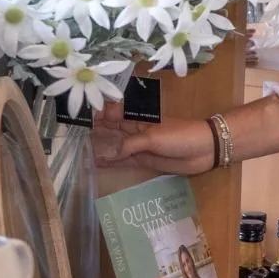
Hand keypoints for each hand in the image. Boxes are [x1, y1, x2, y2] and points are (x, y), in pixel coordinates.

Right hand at [91, 98, 215, 176]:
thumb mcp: (153, 137)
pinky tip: (96, 163)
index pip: (114, 113)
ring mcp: (140, 146)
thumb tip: (107, 153)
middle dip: (96, 131)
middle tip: (73, 136)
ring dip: (101, 147)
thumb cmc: (180, 135)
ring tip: (80, 151)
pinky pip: (124, 161)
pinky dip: (111, 162)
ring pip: (115, 146)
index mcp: (140, 117)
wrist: (205, 149)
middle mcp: (137, 130)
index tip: (80, 117)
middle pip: (112, 129)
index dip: (99, 114)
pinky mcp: (144, 160)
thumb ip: (129, 145)